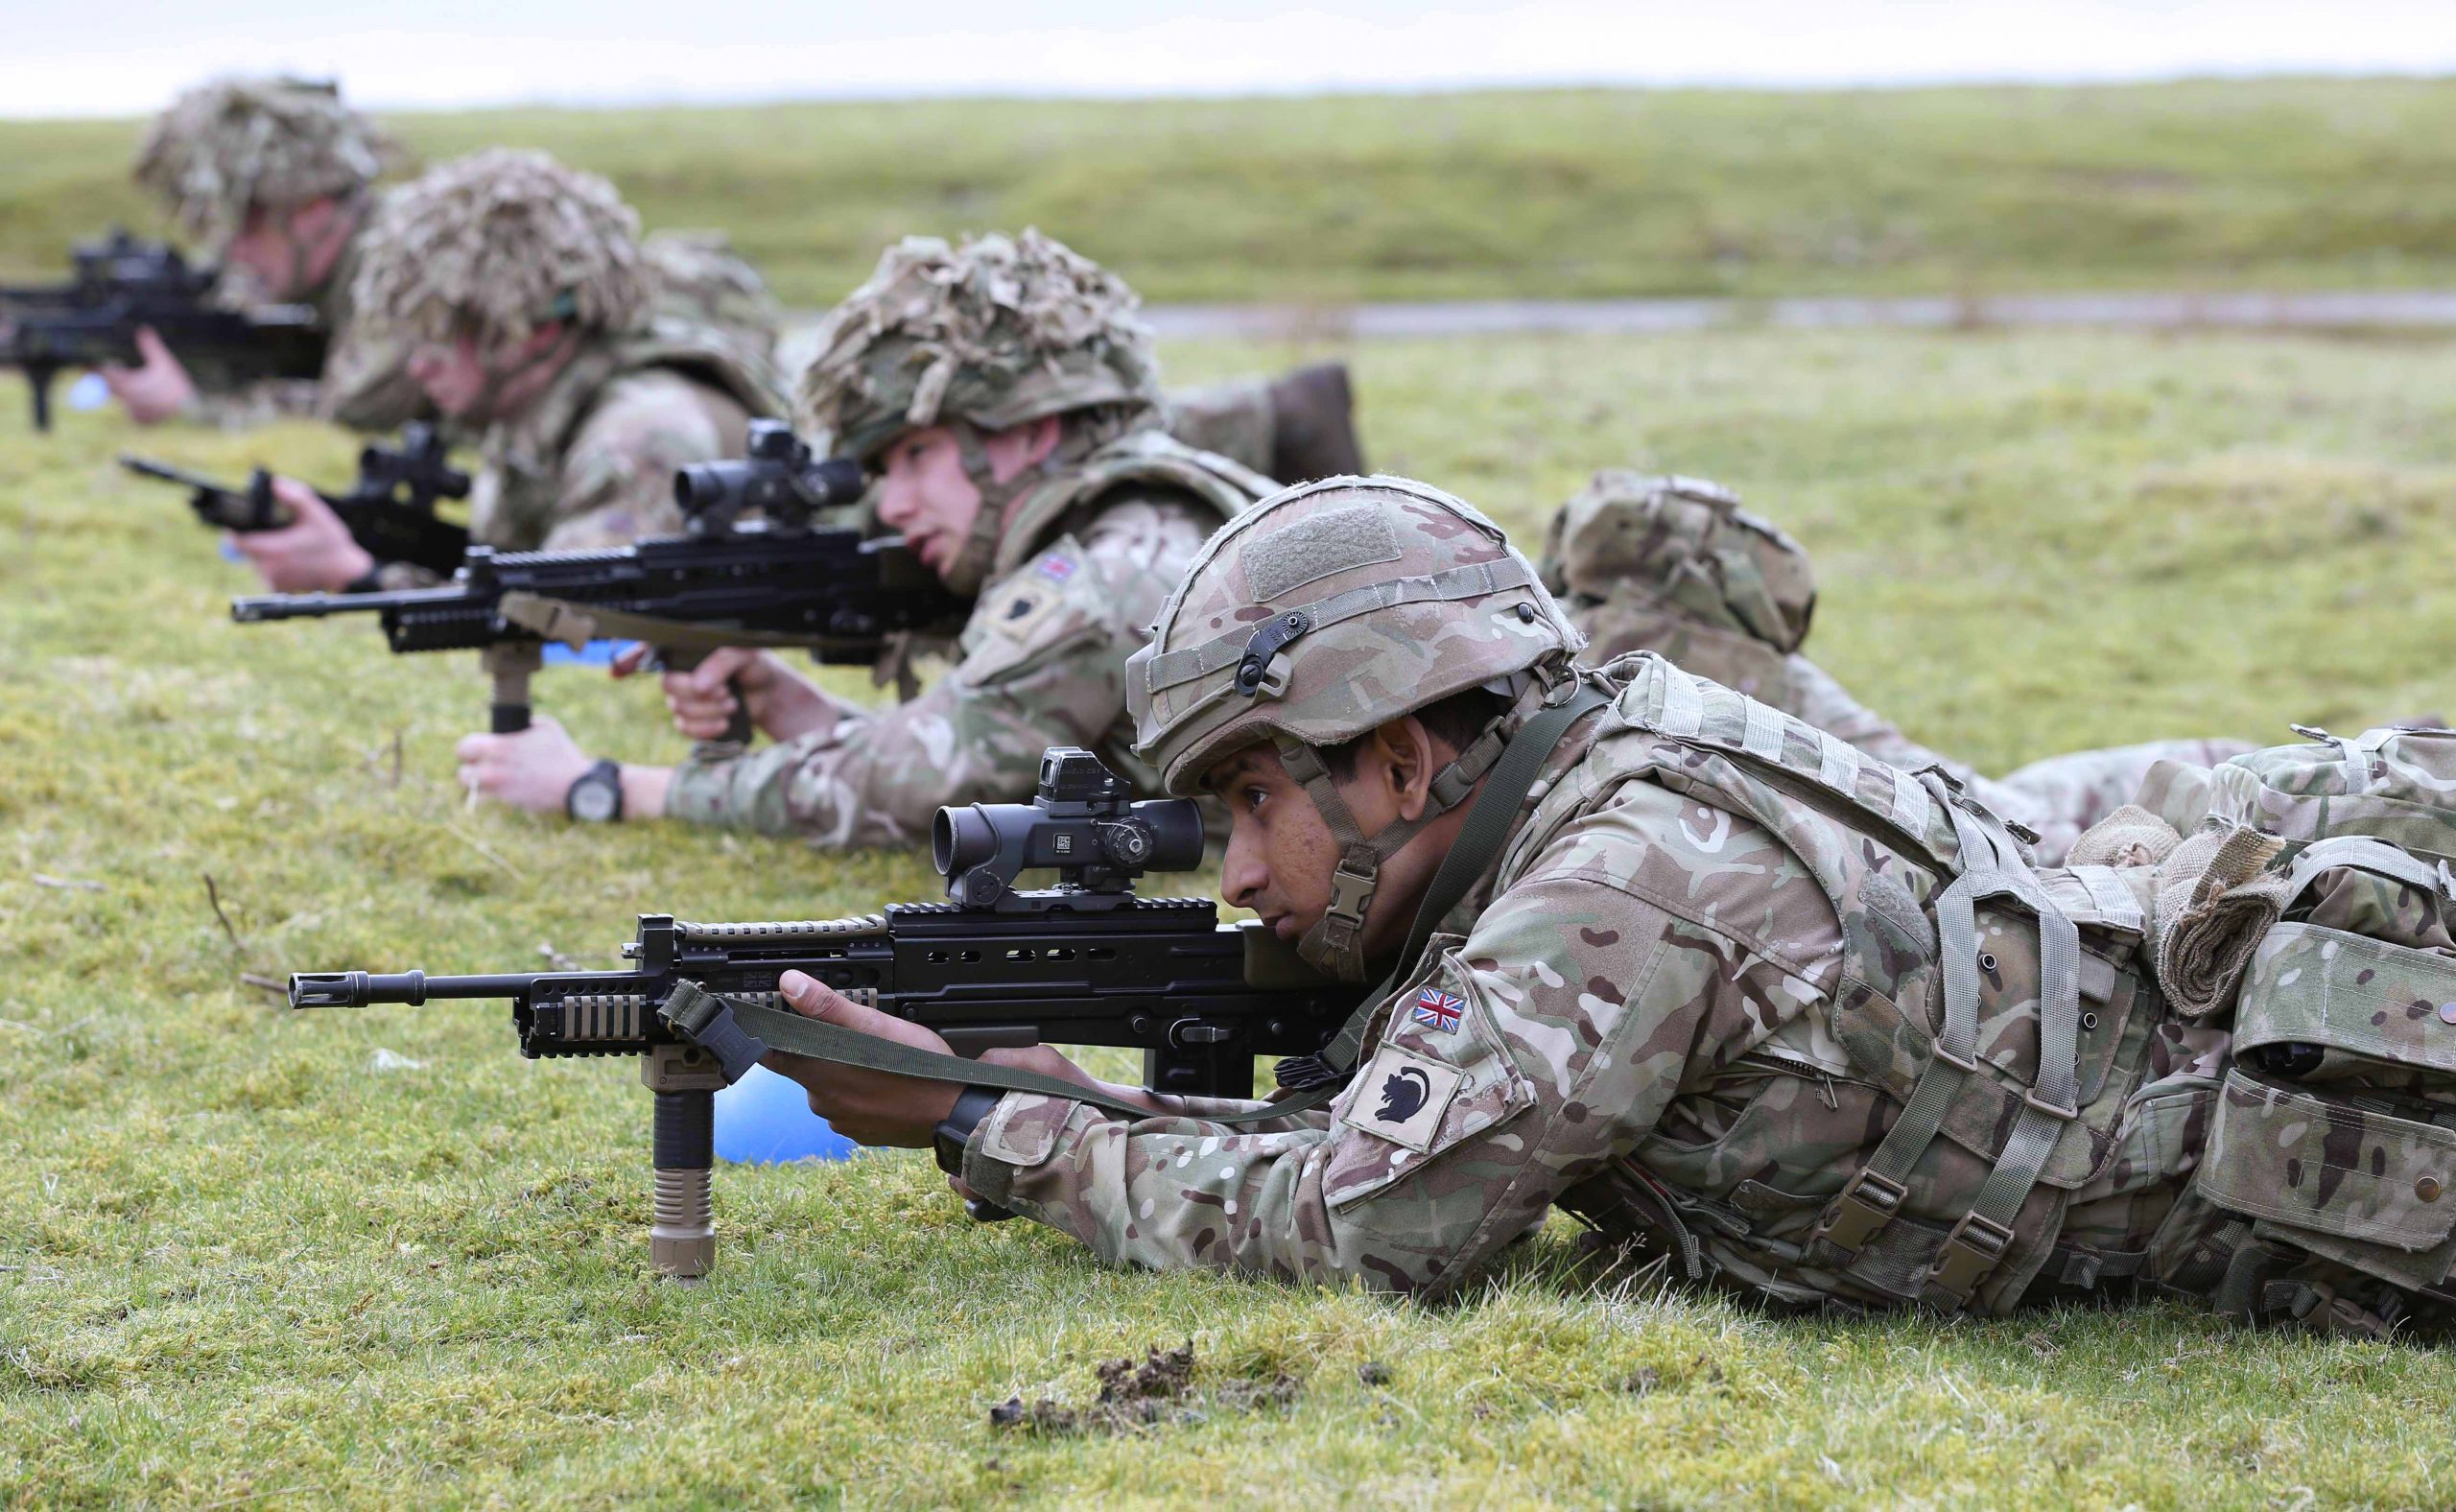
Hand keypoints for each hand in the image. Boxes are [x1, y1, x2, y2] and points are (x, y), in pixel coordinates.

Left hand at [98, 326, 198, 422]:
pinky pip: (132, 412)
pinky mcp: (142, 422)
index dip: (104, 367)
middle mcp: (128, 400)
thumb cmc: (177, 387)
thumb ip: (150, 346)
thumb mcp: (164, 362)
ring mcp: (134, 413)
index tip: (102, 363)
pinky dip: (135, 404)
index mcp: (130, 385)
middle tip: (118, 369)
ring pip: (123, 399)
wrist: (192, 414)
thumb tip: (144, 328)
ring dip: (125, 391)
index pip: (108, 375)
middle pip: (113, 388)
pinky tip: (145, 399)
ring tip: (134, 383)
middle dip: (115, 378)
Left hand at [228, 479, 375, 591]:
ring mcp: (273, 580)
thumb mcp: (316, 514)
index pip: (237, 541)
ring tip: (289, 547)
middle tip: (277, 533)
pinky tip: (292, 561)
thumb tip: (276, 483)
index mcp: (272, 550)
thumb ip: (295, 496)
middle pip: (247, 550)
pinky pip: (266, 573)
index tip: (245, 524)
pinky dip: (274, 566)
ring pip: (256, 561)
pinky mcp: (278, 588)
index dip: (237, 531)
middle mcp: (269, 568)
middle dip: (256, 539)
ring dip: (265, 553)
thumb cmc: (332, 543)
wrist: (347, 572)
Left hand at [454, 714, 596, 813]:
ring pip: (473, 790)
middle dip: (470, 767)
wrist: (575, 784)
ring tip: (490, 779)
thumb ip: (525, 725)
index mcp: (500, 747)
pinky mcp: (510, 803)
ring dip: (478, 784)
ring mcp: (501, 790)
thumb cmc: (562, 753)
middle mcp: (494, 770)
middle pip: (462, 773)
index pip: (464, 747)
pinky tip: (506, 788)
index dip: (469, 747)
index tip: (477, 748)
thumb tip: (518, 726)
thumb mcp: (546, 726)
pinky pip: (490, 800)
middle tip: (480, 765)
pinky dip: (493, 795)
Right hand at [620, 645, 774, 739]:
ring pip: (678, 709)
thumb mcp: (744, 653)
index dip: (629, 659)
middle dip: (698, 692)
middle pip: (668, 685)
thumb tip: (701, 685)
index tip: (617, 671)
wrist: (771, 694)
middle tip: (725, 691)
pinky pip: (685, 728)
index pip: (648, 650)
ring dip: (709, 710)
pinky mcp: (692, 720)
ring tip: (732, 703)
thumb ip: (722, 661)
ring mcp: (683, 698)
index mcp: (685, 649)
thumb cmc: (755, 666)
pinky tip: (723, 722)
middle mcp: (679, 672)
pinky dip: (706, 728)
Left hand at [760, 970, 964, 1145]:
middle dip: (822, 1053)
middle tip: (855, 1039)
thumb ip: (828, 1006)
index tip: (772, 1027)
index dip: (768, 1038)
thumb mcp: (874, 1026)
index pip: (770, 1055)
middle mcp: (823, 1102)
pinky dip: (863, 1097)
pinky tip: (886, 1085)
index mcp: (818, 1073)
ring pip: (833, 1090)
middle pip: (807, 1069)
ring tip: (877, 1062)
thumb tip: (789, 984)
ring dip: (846, 1075)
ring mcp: (843, 1122)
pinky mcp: (863, 1134)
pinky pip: (853, 1110)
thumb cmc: (917, 1068)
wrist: (954, 1113)